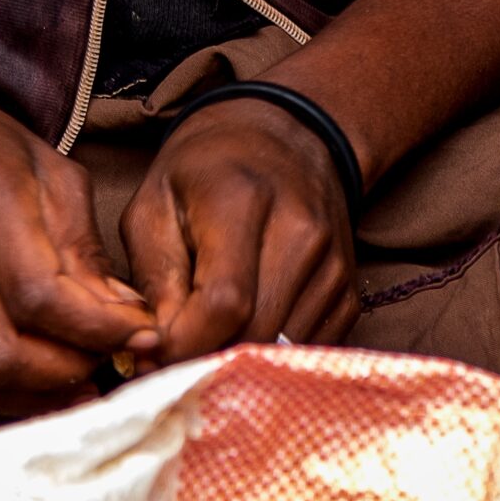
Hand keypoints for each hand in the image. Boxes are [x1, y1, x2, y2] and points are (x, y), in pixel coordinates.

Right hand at [0, 63, 159, 413]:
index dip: (98, 329)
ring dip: (43, 393)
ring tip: (84, 375)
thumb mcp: (47, 165)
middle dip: (71, 370)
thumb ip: (86, 246)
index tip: (141, 333)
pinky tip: (43, 379)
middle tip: (111, 359)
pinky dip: (9, 394)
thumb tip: (124, 317)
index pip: (40, 294)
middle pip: (3, 352)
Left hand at [120, 97, 359, 364]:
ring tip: (206, 343)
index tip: (151, 355)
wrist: (285, 137)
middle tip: (173, 358)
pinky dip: (272, 357)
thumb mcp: (154, 204)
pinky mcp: (348, 290)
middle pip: (255, 334)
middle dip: (206, 361)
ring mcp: (332, 263)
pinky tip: (244, 332)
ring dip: (239, 363)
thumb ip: (153, 280)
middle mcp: (300, 231)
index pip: (224, 302)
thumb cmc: (204, 172)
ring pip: (283, 352)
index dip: (184, 345)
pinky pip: (306, 350)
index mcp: (242, 200)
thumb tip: (155, 354)